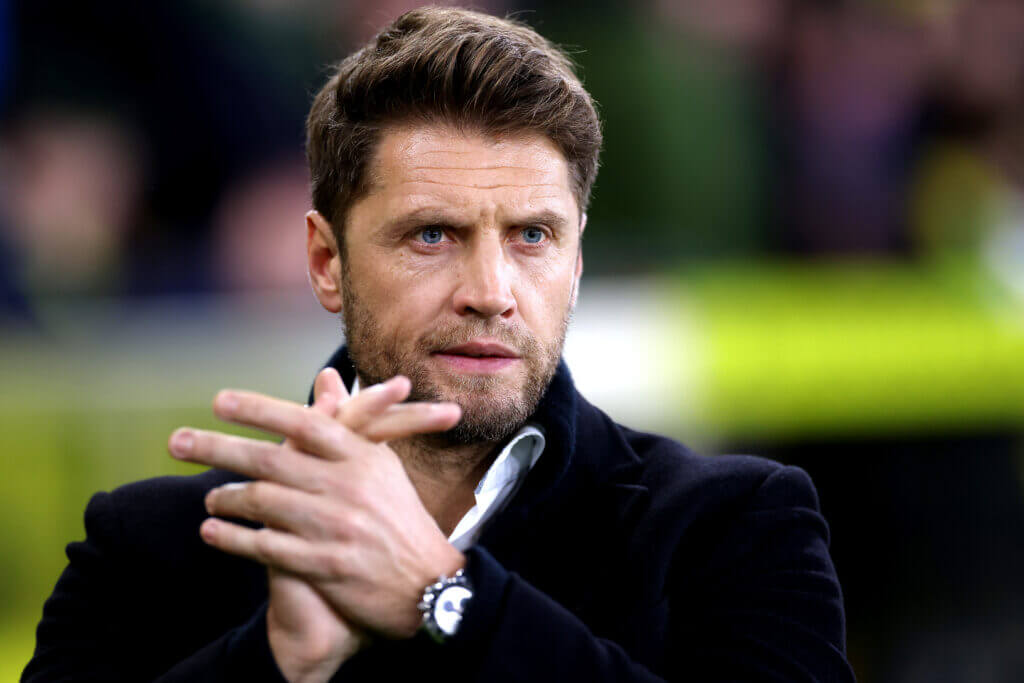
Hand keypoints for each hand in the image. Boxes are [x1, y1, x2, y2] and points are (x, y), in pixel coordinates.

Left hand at [168, 372, 464, 640]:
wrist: (429, 585)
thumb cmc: (400, 518)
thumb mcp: (381, 464)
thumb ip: (349, 422)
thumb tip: (327, 379)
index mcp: (362, 457)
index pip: (303, 423)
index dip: (258, 409)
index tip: (218, 401)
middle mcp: (346, 487)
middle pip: (270, 461)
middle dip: (217, 448)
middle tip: (177, 442)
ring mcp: (335, 527)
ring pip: (262, 503)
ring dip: (225, 497)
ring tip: (209, 496)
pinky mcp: (324, 566)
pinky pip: (265, 547)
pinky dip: (232, 537)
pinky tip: (211, 531)